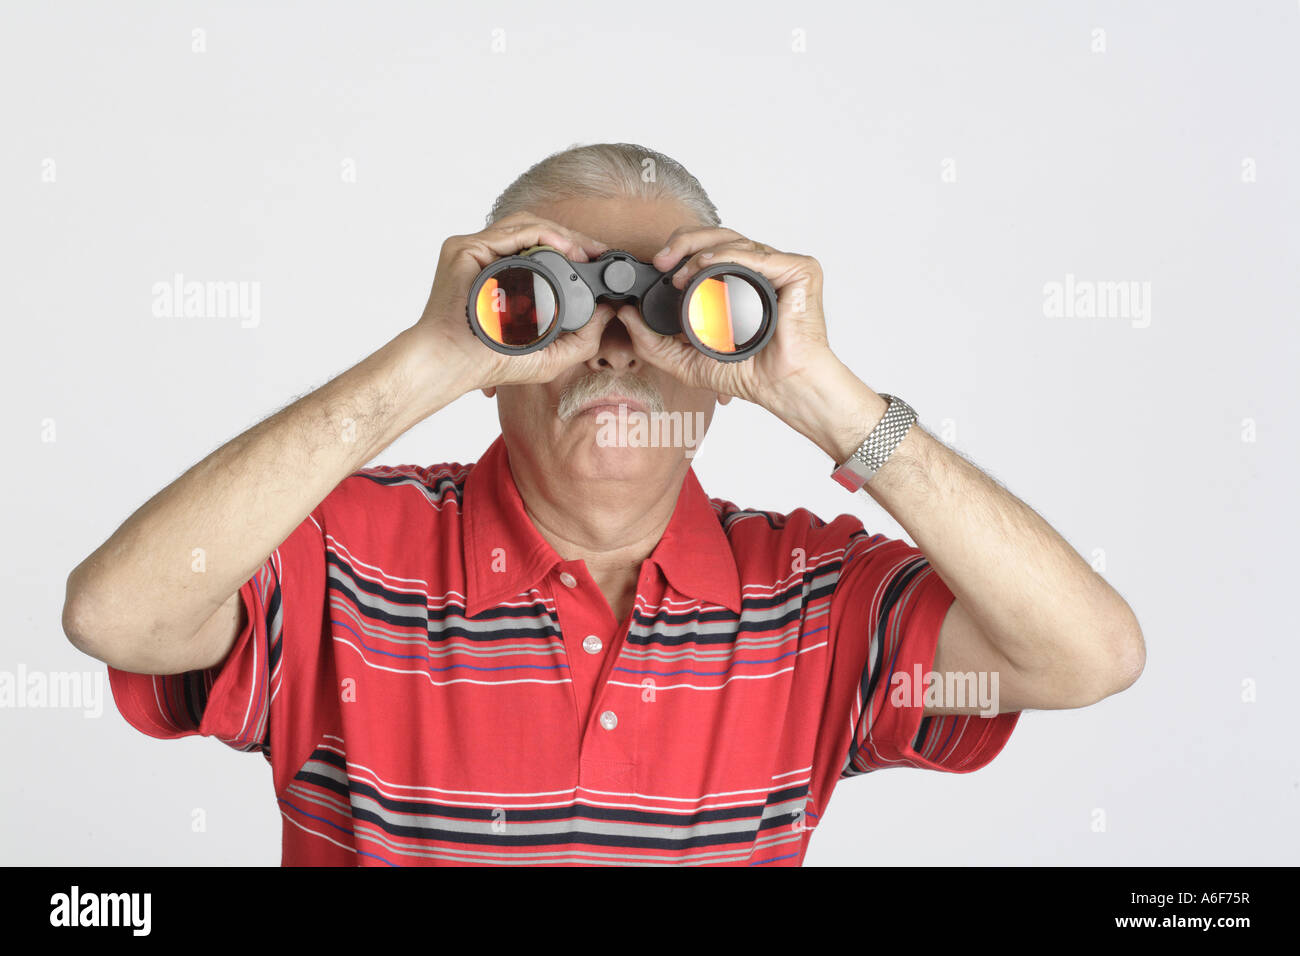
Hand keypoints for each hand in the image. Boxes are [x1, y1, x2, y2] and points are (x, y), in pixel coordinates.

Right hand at [412, 211, 618, 390]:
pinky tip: (565, 248)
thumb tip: (610, 311)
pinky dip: (543, 234)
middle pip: (536, 234)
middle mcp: (488, 261)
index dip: (574, 252)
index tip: (600, 262)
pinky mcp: (467, 248)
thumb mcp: (550, 355)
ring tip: (586, 252)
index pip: (541, 252)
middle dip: (573, 241)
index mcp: (503, 279)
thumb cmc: (492, 361)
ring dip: (562, 234)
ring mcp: (476, 252)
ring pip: (526, 226)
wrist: (456, 364)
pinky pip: (512, 230)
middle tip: (599, 252)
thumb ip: (583, 338)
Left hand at [616, 226, 842, 414]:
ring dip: (701, 251)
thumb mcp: (686, 360)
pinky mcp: (800, 270)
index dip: (682, 250)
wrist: (781, 386)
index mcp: (738, 283)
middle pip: (719, 237)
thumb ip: (653, 343)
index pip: (708, 250)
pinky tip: (707, 264)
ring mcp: (781, 268)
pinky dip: (730, 256)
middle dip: (685, 241)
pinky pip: (759, 253)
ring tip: (681, 273)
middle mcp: (760, 271)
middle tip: (662, 261)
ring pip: (736, 240)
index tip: (658, 265)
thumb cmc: (749, 373)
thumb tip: (625, 316)